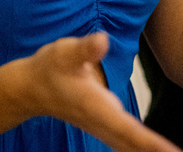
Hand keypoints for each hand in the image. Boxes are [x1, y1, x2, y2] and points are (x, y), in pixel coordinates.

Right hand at [25, 33, 181, 151]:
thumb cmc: (50, 68)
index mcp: (97, 108)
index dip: (151, 143)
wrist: (31, 88)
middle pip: (134, 146)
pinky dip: (144, 149)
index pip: (130, 130)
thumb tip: (102, 41)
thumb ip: (84, 49)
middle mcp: (103, 124)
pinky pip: (128, 144)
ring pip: (131, 148)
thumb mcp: (65, 52)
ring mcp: (104, 128)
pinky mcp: (106, 127)